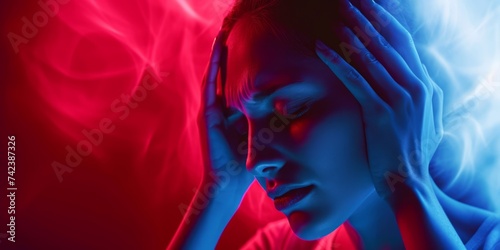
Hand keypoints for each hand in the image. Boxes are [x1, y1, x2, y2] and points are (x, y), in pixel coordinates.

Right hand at [198, 31, 253, 203]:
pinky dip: (212, 72)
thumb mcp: (260, 134)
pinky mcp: (207, 117)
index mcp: (230, 112)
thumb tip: (290, 106)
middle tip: (231, 31)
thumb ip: (267, 119)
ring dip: (216, 57)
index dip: (238, 64)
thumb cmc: (246, 162)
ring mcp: (211, 112)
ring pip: (213, 77)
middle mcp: (219, 108)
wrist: (229, 182)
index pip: (233, 82)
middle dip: (225, 54)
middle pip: (221, 75)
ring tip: (221, 36)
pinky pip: (209, 89)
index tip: (248, 46)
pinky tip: (216, 56)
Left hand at [315, 0, 443, 198]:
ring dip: (351, 33)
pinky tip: (321, 49)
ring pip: (372, 57)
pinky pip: (356, 80)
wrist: (409, 184)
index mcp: (427, 87)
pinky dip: (337, 62)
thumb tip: (409, 79)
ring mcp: (401, 100)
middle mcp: (418, 88)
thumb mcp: (424, 121)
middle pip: (389, 41)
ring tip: (334, 16)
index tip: (368, 7)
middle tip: (348, 2)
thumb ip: (418, 97)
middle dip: (367, 17)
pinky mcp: (381, 114)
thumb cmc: (410, 155)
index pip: (404, 43)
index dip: (384, 21)